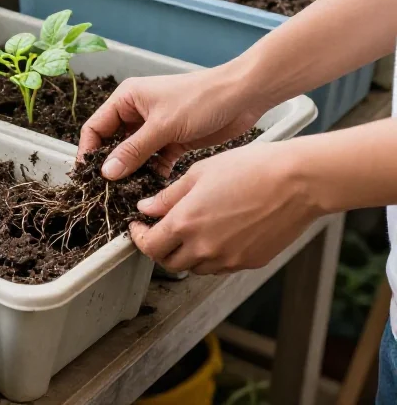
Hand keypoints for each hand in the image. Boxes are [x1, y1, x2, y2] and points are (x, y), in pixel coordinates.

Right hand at [78, 66, 269, 179]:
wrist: (244, 97)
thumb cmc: (202, 99)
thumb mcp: (163, 126)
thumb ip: (133, 150)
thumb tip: (106, 172)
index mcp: (127, 99)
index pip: (95, 127)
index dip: (89, 152)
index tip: (88, 176)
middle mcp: (137, 112)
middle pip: (112, 143)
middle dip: (111, 165)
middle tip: (108, 190)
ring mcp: (155, 128)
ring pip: (133, 155)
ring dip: (132, 172)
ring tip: (129, 193)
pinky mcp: (172, 140)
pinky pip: (154, 161)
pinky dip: (152, 173)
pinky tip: (153, 188)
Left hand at [129, 141, 322, 274]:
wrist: (298, 182)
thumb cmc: (252, 168)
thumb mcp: (199, 173)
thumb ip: (169, 196)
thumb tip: (146, 208)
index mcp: (185, 223)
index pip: (149, 246)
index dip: (139, 238)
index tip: (138, 227)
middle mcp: (204, 247)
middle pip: (169, 262)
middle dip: (160, 248)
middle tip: (161, 231)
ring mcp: (228, 259)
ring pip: (194, 268)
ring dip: (186, 254)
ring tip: (191, 231)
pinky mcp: (249, 262)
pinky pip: (220, 267)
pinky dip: (211, 256)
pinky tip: (217, 234)